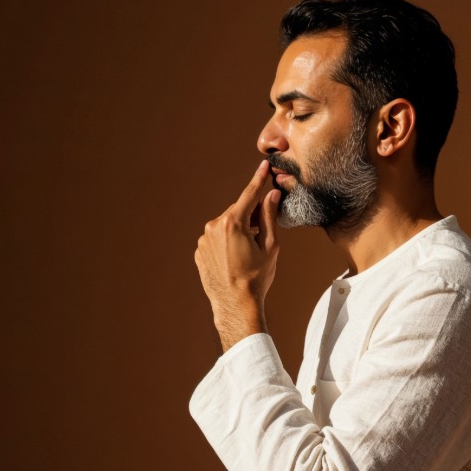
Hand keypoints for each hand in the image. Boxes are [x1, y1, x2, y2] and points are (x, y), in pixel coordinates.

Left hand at [195, 160, 281, 350]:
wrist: (235, 304)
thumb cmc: (256, 278)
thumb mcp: (270, 246)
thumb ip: (269, 217)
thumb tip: (271, 195)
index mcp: (233, 222)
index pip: (249, 194)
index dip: (258, 179)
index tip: (263, 165)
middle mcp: (214, 227)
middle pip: (238, 211)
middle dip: (251, 216)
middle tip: (263, 232)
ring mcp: (204, 240)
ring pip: (226, 225)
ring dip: (238, 231)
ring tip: (248, 253)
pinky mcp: (199, 251)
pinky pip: (216, 240)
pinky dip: (227, 243)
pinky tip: (236, 259)